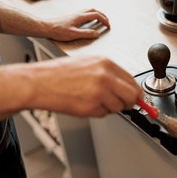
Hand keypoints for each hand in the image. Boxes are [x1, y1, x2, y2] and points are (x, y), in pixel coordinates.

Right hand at [27, 55, 143, 116]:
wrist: (39, 82)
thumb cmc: (59, 73)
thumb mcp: (88, 63)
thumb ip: (108, 74)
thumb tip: (125, 86)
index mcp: (106, 63)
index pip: (132, 80)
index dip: (135, 92)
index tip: (137, 97)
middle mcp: (105, 76)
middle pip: (132, 95)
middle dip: (130, 103)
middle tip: (123, 105)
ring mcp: (99, 92)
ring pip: (119, 107)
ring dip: (110, 108)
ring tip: (93, 100)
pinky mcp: (91, 106)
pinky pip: (104, 114)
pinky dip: (97, 112)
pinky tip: (84, 104)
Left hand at [45, 8, 110, 40]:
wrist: (47, 27)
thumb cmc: (58, 31)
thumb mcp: (74, 34)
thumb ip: (86, 34)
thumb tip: (97, 34)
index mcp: (80, 17)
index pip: (96, 15)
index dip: (104, 20)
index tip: (108, 26)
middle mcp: (78, 14)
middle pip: (94, 10)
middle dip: (102, 15)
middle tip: (107, 22)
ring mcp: (75, 15)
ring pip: (89, 11)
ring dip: (97, 14)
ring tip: (101, 20)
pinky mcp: (72, 18)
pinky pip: (85, 14)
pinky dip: (91, 16)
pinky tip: (89, 22)